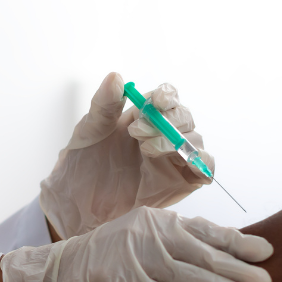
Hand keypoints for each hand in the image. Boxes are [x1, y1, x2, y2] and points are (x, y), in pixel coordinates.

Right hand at [0, 206, 272, 281]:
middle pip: (202, 252)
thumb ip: (179, 241)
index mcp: (159, 220)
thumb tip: (225, 254)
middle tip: (268, 280)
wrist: (63, 267)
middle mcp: (149, 234)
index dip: (239, 242)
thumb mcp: (145, 237)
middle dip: (239, 267)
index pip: (207, 231)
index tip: (268, 252)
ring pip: (186, 273)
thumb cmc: (112, 255)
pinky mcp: (122, 280)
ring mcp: (134, 256)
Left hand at [39, 73, 210, 238]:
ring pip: (195, 140)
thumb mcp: (89, 131)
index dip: (167, 95)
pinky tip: (183, 164)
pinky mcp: (181, 181)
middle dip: (168, 121)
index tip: (156, 102)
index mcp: (143, 116)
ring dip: (176, 141)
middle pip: (184, 116)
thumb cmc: (82, 165)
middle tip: (138, 132)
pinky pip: (204, 169)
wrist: (77, 204)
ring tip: (146, 150)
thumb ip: (104, 105)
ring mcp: (173, 158)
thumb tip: (116, 77)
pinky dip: (202, 164)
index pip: (167, 97)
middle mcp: (162, 134)